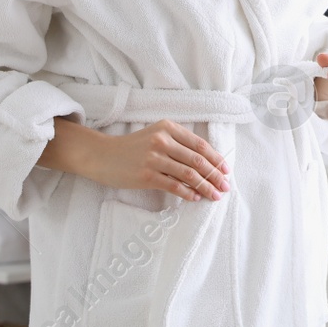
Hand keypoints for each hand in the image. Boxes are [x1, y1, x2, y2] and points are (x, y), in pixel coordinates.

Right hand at [58, 118, 230, 201]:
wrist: (101, 155)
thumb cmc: (131, 148)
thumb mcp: (155, 135)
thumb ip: (177, 143)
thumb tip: (204, 162)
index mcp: (168, 128)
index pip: (199, 145)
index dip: (216, 159)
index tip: (226, 170)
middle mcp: (162, 140)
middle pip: (197, 160)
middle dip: (215, 175)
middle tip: (225, 186)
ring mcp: (154, 158)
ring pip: (188, 174)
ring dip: (205, 186)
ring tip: (214, 195)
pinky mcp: (146, 175)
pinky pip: (173, 185)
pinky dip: (187, 193)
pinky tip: (195, 198)